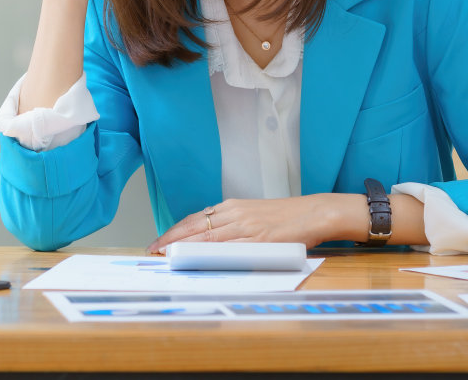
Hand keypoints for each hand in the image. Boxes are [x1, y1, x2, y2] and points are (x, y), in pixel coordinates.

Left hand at [147, 196, 352, 253]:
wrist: (314, 213)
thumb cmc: (286, 217)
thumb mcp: (254, 215)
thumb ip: (234, 226)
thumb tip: (211, 243)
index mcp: (233, 207)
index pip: (195, 219)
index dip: (175, 231)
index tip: (159, 242)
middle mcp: (235, 213)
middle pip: (196, 227)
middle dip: (171, 239)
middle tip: (153, 251)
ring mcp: (247, 226)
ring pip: (208, 237)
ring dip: (186, 248)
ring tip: (168, 257)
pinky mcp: (260, 240)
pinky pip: (230, 248)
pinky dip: (212, 254)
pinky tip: (199, 260)